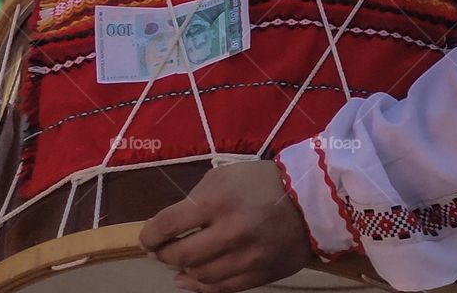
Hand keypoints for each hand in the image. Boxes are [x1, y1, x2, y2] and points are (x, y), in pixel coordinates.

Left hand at [139, 161, 313, 292]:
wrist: (309, 200)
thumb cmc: (260, 182)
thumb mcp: (224, 175)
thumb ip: (196, 199)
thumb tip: (171, 228)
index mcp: (217, 201)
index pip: (168, 224)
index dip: (150, 235)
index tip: (147, 239)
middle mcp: (229, 232)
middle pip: (180, 255)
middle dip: (164, 255)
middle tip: (160, 251)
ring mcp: (245, 259)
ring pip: (199, 276)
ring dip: (183, 271)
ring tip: (178, 264)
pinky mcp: (258, 276)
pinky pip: (221, 289)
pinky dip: (202, 286)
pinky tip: (192, 280)